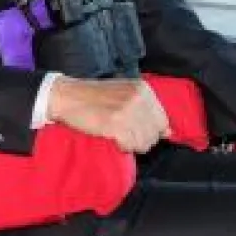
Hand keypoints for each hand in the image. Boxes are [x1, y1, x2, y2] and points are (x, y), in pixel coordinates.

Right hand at [48, 77, 170, 153]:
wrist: (67, 96)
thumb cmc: (94, 96)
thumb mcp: (125, 94)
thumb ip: (147, 109)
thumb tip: (168, 132)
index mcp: (143, 89)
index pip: (163, 120)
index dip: (149, 130)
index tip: (133, 128)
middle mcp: (139, 98)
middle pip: (154, 134)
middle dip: (141, 138)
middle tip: (122, 131)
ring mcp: (128, 111)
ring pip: (144, 143)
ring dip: (131, 144)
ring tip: (116, 133)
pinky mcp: (116, 125)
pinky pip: (130, 146)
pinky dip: (121, 146)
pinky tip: (111, 136)